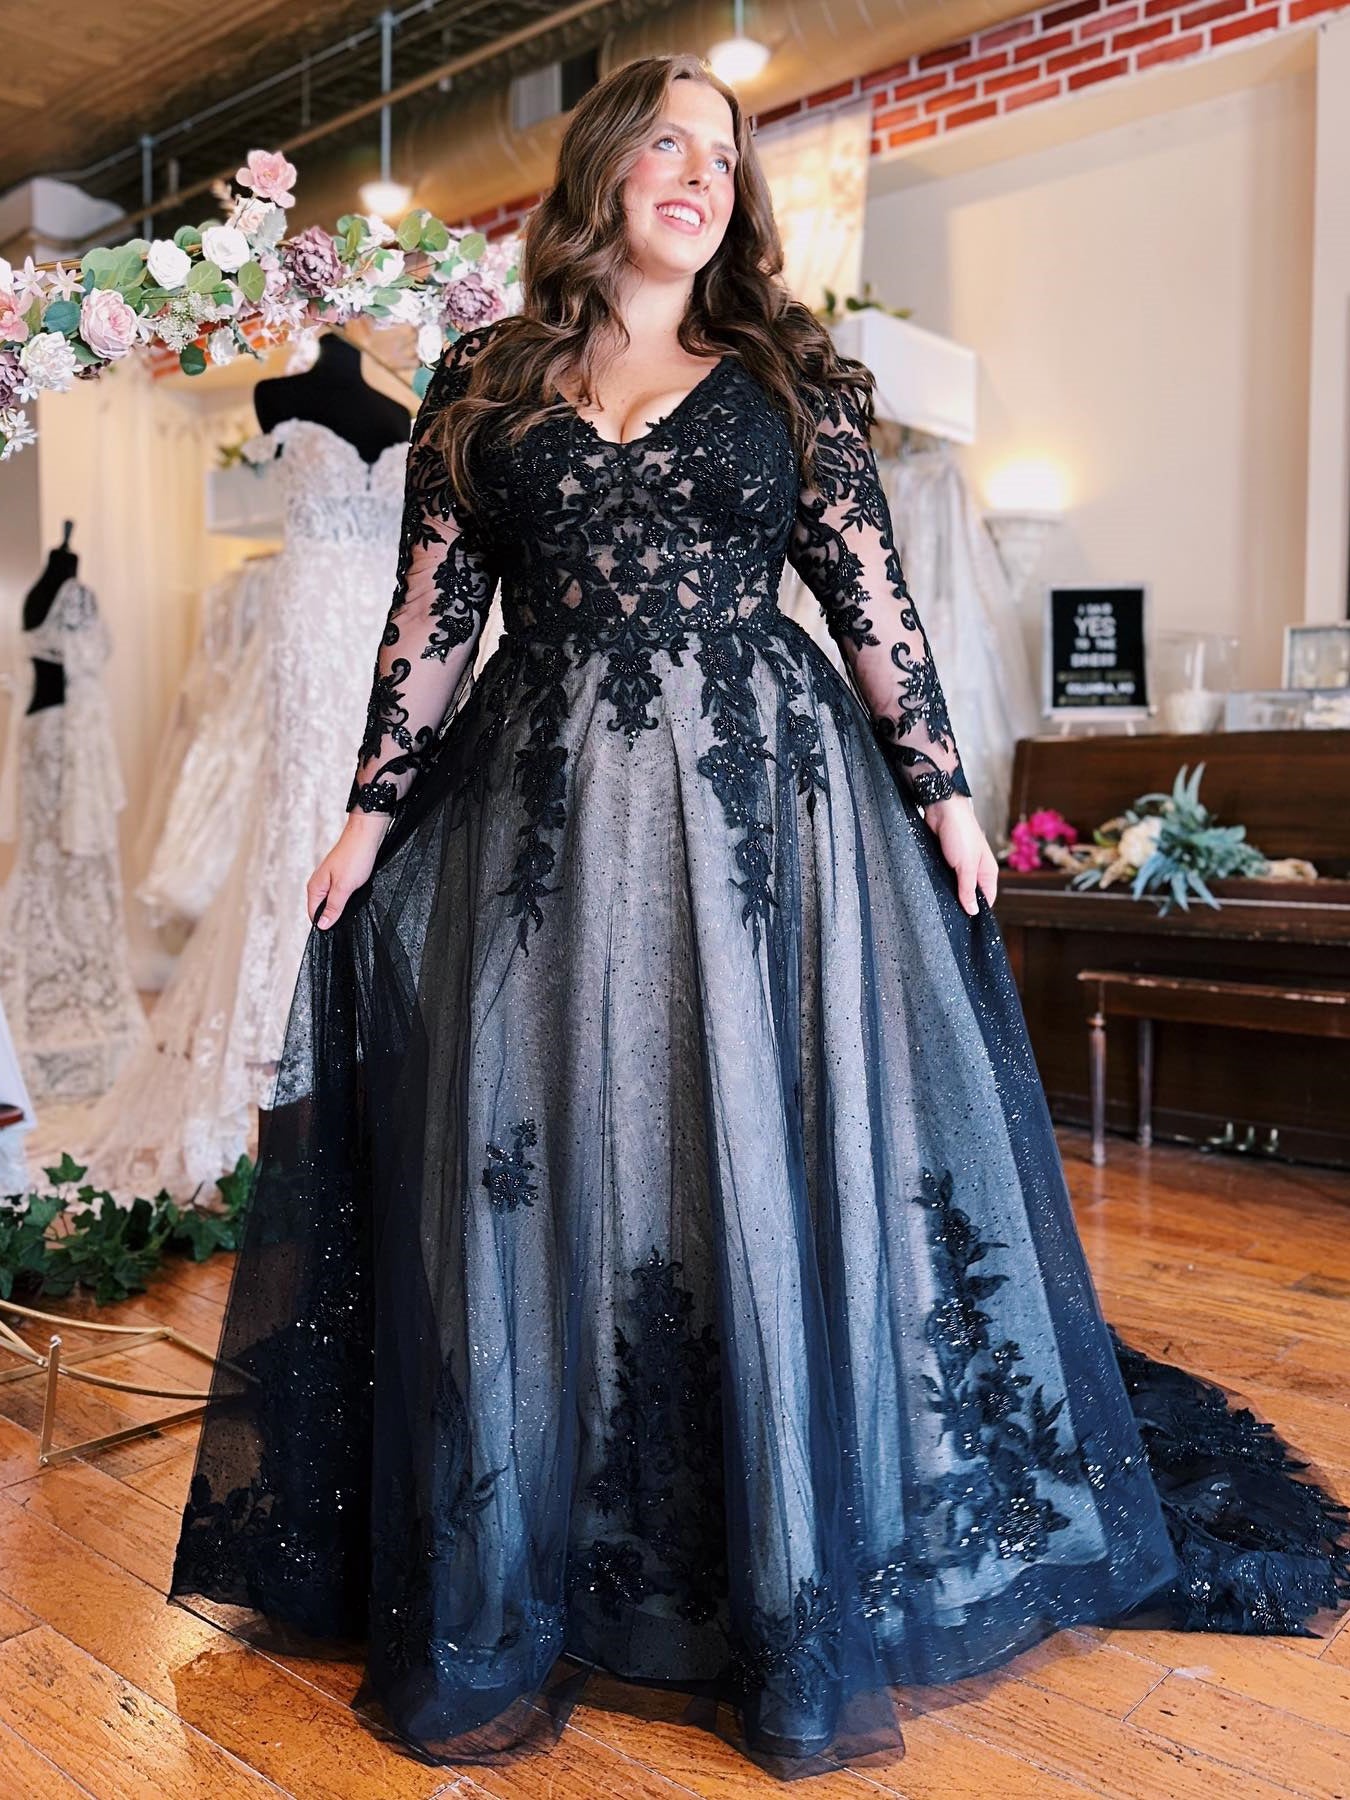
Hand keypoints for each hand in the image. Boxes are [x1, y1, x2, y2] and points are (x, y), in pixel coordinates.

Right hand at [306, 811, 389, 929]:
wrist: (366, 835)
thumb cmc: (355, 856)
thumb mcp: (344, 887)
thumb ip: (333, 907)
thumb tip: (322, 925)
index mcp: (315, 887)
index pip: (313, 914)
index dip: (325, 924)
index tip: (339, 929)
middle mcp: (319, 883)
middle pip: (322, 909)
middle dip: (334, 916)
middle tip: (349, 915)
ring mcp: (330, 879)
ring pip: (332, 901)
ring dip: (342, 906)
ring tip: (354, 903)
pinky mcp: (341, 876)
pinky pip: (340, 893)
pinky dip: (348, 897)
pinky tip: (357, 895)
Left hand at [924, 793, 997, 916]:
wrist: (942, 808)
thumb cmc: (960, 831)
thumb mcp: (966, 865)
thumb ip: (968, 889)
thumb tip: (973, 911)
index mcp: (987, 871)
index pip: (987, 899)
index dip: (978, 911)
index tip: (966, 925)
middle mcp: (975, 869)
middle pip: (971, 894)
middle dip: (961, 904)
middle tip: (949, 916)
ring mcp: (960, 864)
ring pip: (956, 886)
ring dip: (949, 893)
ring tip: (939, 905)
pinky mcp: (945, 859)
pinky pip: (944, 877)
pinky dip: (940, 883)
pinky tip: (932, 889)